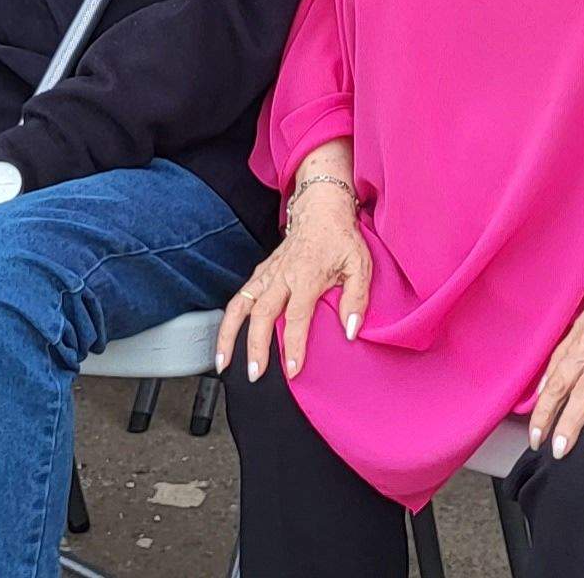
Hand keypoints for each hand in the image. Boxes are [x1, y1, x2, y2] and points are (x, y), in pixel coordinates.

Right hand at [218, 184, 371, 381]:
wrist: (321, 209)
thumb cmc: (341, 238)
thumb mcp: (360, 265)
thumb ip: (357, 299)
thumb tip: (351, 330)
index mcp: (307, 276)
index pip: (297, 317)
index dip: (294, 345)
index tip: (293, 369)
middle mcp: (282, 276)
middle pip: (262, 315)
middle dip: (255, 347)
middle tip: (255, 374)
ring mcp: (268, 273)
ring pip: (241, 305)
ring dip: (229, 334)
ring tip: (223, 360)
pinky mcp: (261, 272)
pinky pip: (240, 296)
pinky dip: (230, 318)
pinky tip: (226, 336)